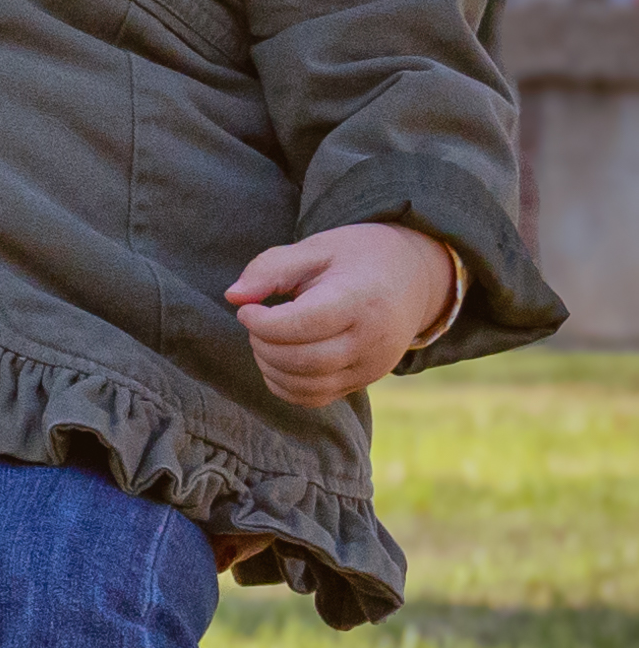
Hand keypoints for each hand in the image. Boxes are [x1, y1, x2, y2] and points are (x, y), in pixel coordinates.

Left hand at [227, 224, 460, 408]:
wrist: (413, 278)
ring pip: (305, 386)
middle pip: (301, 360)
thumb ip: (271, 268)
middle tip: (255, 321)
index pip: (303, 325)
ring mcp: (370, 367)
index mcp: (361, 300)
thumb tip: (233, 296)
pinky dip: (284, 385)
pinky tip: (278, 357)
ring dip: (269, 365)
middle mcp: (371, 340)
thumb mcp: (317, 248)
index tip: (247, 309)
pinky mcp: (362, 383)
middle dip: (262, 344)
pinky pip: (313, 399)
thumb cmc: (357, 258)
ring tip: (266, 336)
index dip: (262, 322)